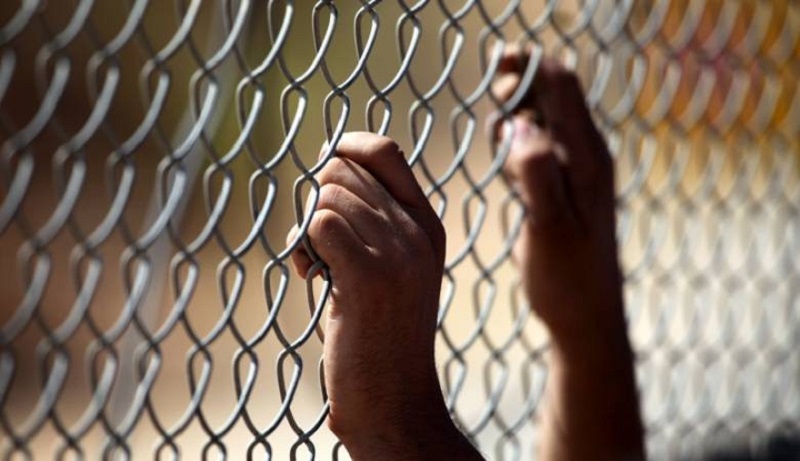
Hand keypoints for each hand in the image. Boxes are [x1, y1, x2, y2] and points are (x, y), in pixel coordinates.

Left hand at [288, 133, 481, 459]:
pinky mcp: (368, 275)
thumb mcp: (395, 267)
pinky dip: (301, 248)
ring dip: (306, 231)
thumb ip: (375, 221)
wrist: (394, 399)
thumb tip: (328, 170)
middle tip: (321, 247)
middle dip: (317, 202)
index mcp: (427, 223)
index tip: (324, 170)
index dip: (345, 148)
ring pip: (324, 195)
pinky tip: (311, 277)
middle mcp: (417, 231)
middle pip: (341, 170)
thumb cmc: (380, 334)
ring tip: (319, 269)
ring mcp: (397, 252)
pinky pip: (318, 223)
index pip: (384, 150)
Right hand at [494, 52, 623, 352]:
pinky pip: (537, 144)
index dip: (531, 64)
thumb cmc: (567, 278)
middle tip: (495, 106)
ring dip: (517, 113)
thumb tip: (519, 125)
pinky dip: (517, 140)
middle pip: (554, 92)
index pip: (562, 84)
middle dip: (521, 84)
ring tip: (501, 143)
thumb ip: (536, 173)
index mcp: (586, 158)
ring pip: (543, 117)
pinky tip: (506, 165)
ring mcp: (573, 170)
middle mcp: (584, 156)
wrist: (585, 316)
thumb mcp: (549, 228)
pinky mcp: (561, 186)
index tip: (498, 63)